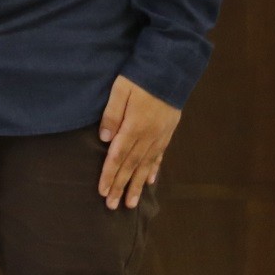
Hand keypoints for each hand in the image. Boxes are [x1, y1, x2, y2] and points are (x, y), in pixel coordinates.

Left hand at [96, 76, 180, 211]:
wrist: (172, 68)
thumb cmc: (141, 76)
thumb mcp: (120, 89)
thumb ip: (112, 114)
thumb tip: (104, 139)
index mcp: (134, 126)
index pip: (118, 156)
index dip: (109, 175)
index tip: (102, 192)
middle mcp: (148, 136)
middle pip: (131, 166)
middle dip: (120, 186)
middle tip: (112, 206)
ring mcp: (160, 135)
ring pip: (147, 166)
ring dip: (137, 185)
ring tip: (131, 203)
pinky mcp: (168, 131)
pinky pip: (160, 156)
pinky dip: (154, 170)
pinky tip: (150, 182)